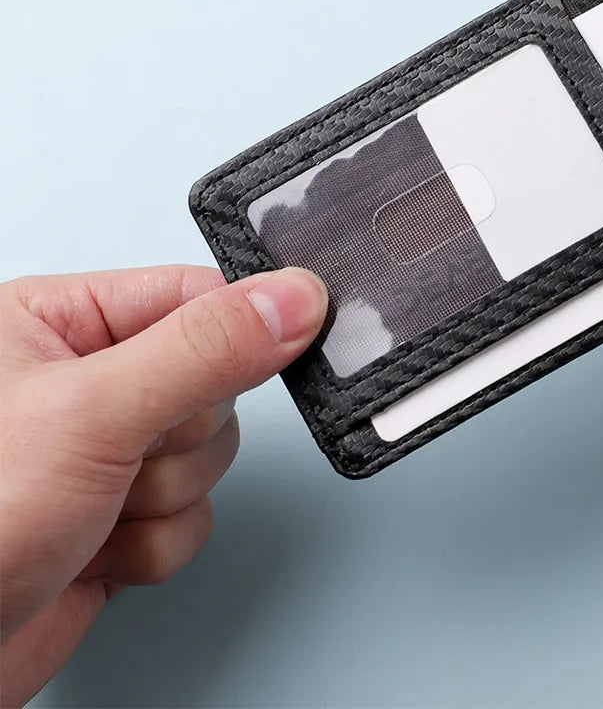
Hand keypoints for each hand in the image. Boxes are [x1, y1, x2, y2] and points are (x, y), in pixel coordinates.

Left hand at [0, 265, 326, 706]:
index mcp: (63, 323)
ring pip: (209, 457)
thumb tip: (293, 299)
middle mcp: (89, 382)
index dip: (240, 329)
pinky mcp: (122, 517)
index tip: (276, 347)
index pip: (196, 296)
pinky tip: (93, 550)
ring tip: (93, 510)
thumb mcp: (92, 412)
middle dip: (177, 439)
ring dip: (163, 499)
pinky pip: (193, 517)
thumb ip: (204, 349)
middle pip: (214, 385)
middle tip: (121, 454)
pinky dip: (153, 545)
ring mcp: (107, 453)